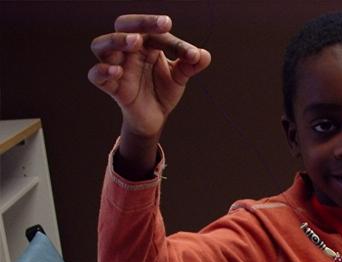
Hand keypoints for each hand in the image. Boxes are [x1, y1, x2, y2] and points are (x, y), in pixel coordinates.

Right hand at [88, 15, 210, 137]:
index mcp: (146, 43)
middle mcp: (128, 51)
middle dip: (139, 22)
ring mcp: (117, 67)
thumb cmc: (163, 90)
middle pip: (123, 26)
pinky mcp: (111, 87)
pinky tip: (117, 71)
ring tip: (134, 42)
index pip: (153, 31)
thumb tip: (204, 55)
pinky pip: (96, 75)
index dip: (172, 39)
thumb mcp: (180, 77)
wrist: (155, 117)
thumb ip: (190, 65)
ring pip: (101, 45)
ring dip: (117, 40)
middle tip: (160, 27)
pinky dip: (102, 71)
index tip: (191, 53)